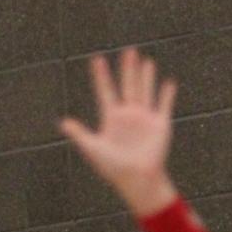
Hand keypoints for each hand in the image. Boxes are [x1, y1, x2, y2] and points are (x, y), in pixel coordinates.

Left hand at [57, 48, 178, 216]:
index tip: (97, 59)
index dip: (102, 76)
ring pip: (145, 92)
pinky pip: (164, 106)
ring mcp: (145, 119)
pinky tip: (169, 83)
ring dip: (146, 77)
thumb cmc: (113, 168)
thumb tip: (62, 122)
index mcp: (112, 118)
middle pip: (127, 86)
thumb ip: (80, 134)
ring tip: (146, 61)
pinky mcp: (160, 125)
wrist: (137, 180)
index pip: (106, 92)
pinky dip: (167, 95)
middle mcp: (129, 115)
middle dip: (127, 69)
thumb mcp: (94, 149)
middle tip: (128, 51)